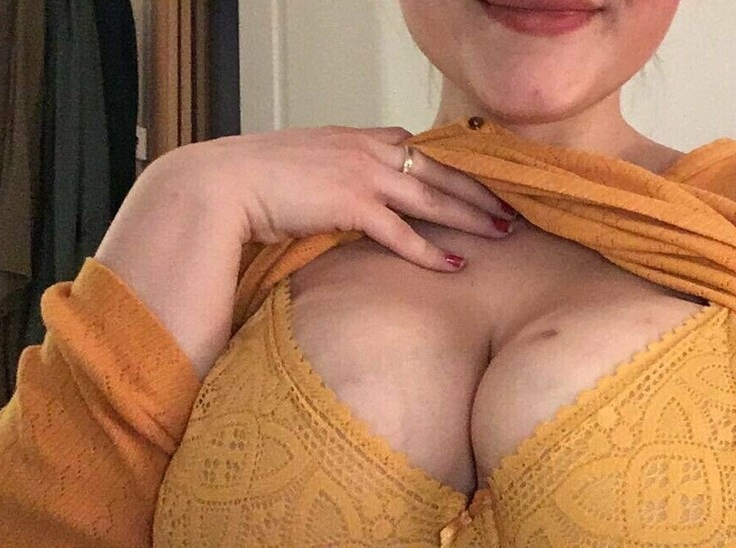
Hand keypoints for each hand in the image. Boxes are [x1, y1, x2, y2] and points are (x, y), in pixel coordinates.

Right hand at [177, 125, 516, 270]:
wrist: (222, 183)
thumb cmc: (259, 178)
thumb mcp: (308, 162)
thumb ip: (339, 170)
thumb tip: (355, 194)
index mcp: (359, 137)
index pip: (421, 150)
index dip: (456, 169)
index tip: (482, 184)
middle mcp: (368, 150)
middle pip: (439, 172)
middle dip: (480, 193)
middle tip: (513, 210)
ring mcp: (362, 175)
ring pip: (432, 197)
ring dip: (471, 217)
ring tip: (503, 234)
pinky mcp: (351, 205)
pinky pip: (402, 232)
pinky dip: (431, 250)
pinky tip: (454, 265)